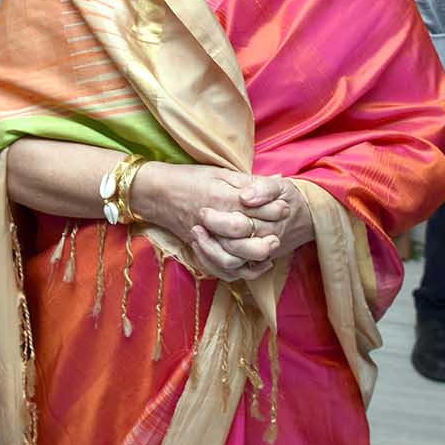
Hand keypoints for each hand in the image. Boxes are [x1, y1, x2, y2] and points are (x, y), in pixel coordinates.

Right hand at [133, 164, 296, 281]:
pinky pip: (221, 269)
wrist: (157, 193)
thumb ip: (249, 181)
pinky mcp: (199, 250)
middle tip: (279, 236)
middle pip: (245, 238)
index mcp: (221, 198)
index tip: (286, 208)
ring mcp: (205, 239)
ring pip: (233, 258)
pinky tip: (255, 265)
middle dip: (266, 239)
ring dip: (254, 258)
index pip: (254, 208)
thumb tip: (279, 180)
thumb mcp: (222, 173)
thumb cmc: (191, 179)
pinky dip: (238, 271)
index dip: (274, 210)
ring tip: (270, 252)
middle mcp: (213, 222)